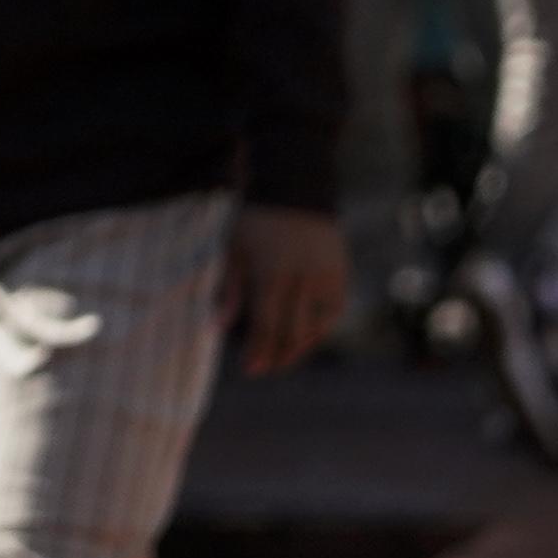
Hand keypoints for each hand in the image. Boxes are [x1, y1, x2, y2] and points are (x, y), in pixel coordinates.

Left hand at [227, 203, 347, 377]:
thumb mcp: (234, 250)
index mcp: (272, 272)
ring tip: (284, 358)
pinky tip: (305, 335)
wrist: (295, 186)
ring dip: (300, 346)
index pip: (268, 324)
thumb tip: (217, 328)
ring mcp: (326, 276)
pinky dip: (320, 326)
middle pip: (293, 331)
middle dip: (278, 355)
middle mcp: (303, 278)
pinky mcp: (340, 273)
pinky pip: (333, 310)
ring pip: (317, 325)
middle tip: (265, 369)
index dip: (259, 351)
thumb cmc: (256, 220)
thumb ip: (229, 290)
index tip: (251, 370)